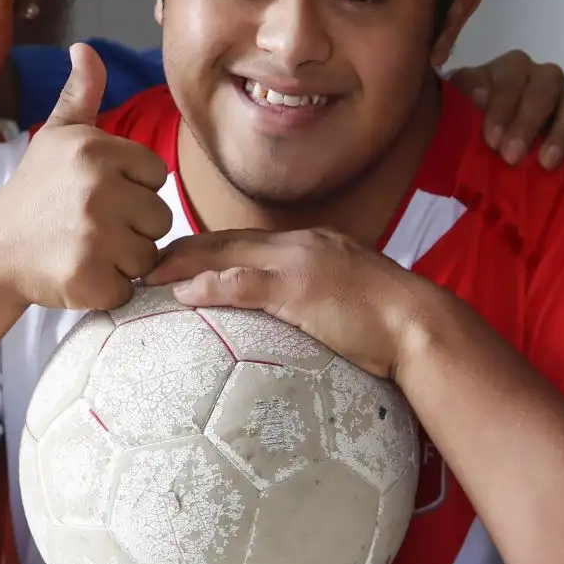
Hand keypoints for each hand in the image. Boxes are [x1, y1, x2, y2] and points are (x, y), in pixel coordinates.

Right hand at [0, 43, 172, 311]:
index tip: (99, 195)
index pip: (156, 175)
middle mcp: (97, 188)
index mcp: (95, 149)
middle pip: (160, 217)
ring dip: (124, 260)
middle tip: (90, 226)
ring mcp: (93, 236)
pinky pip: (129, 288)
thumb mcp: (56, 137)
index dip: (134, 189)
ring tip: (85, 248)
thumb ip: (81, 94)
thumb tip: (86, 48)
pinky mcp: (89, 278)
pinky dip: (110, 289)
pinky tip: (80, 273)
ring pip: (149, 255)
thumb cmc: (33, 193)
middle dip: (132, 227)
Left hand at [147, 229, 432, 379]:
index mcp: (311, 245)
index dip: (207, 247)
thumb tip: (298, 320)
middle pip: (227, 239)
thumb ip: (317, 301)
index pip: (247, 240)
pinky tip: (183, 294)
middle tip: (144, 260)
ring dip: (183, 263)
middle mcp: (300, 244)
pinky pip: (244, 283)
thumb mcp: (349, 300)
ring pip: (227, 253)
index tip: (176, 257)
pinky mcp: (300, 289)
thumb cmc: (390, 324)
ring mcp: (299, 263)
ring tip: (149, 275)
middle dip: (182, 248)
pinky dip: (210, 285)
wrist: (419, 324)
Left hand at [448, 50, 563, 170]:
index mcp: (510, 69)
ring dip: (561, 135)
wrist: (479, 145)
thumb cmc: (464, 121)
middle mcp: (541, 79)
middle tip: (512, 156)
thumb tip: (479, 96)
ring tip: (546, 164)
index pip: (510, 79)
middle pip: (546, 89)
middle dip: (529, 122)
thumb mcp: (454, 105)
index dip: (502, 107)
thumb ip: (461, 96)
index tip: (491, 140)